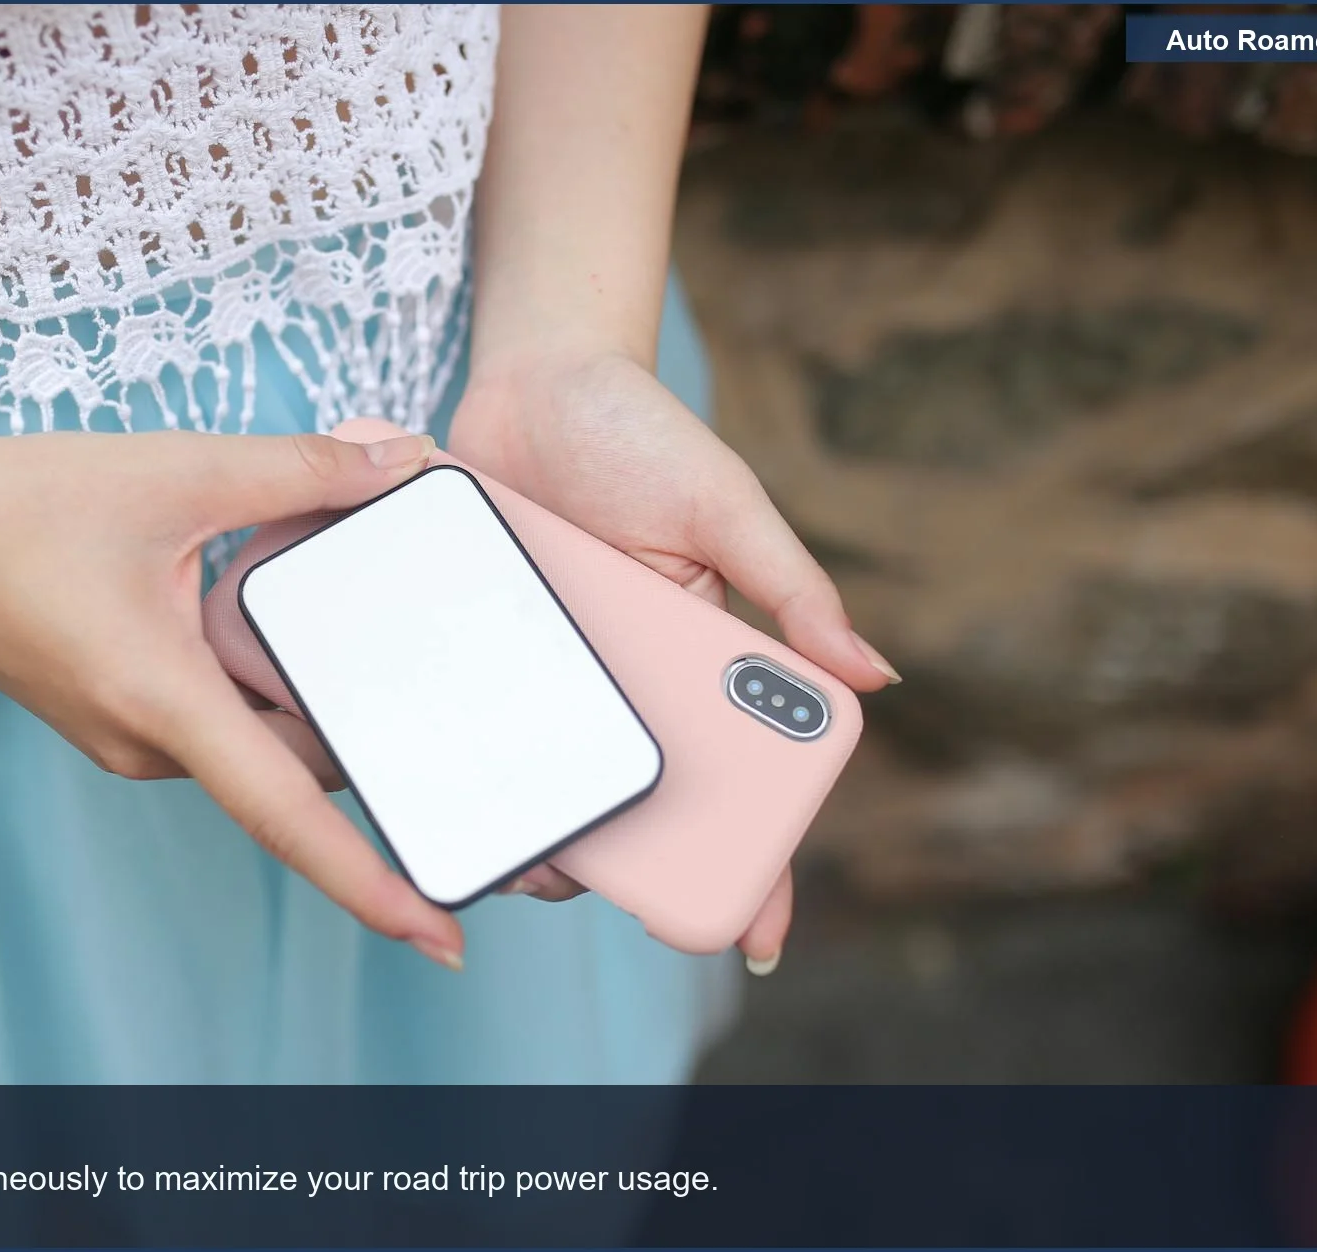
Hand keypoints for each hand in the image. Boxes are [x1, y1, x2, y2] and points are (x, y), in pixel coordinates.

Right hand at [0, 425, 468, 971]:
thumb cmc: (16, 505)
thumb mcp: (174, 471)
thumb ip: (299, 469)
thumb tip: (403, 463)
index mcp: (162, 702)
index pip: (288, 815)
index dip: (370, 884)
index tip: (442, 936)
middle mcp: (146, 743)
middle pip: (293, 770)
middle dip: (372, 749)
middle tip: (462, 721)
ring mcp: (127, 736)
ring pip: (256, 743)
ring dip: (316, 707)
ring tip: (395, 660)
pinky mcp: (117, 713)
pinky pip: (218, 721)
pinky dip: (268, 690)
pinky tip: (301, 631)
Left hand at [447, 349, 900, 969]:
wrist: (532, 378)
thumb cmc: (643, 436)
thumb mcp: (726, 507)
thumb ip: (791, 588)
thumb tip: (874, 676)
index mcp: (694, 661)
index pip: (738, 778)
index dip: (755, 860)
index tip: (761, 939)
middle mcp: (621, 683)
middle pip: (635, 800)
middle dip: (626, 861)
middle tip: (594, 883)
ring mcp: (547, 672)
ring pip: (549, 779)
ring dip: (541, 828)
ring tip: (519, 853)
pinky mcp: (480, 647)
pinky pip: (471, 716)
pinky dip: (461, 758)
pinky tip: (443, 791)